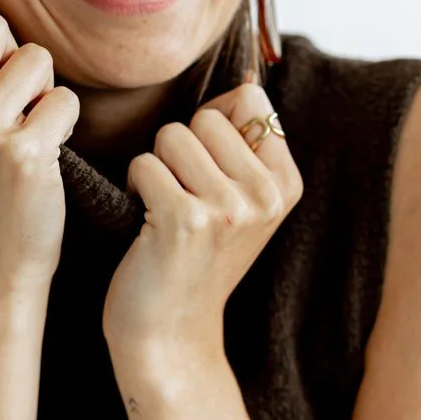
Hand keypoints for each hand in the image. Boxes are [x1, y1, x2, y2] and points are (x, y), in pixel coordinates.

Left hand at [102, 78, 302, 358]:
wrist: (171, 336)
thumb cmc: (195, 262)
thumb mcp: (242, 207)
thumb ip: (246, 149)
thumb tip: (244, 83)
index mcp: (286, 186)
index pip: (251, 103)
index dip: (214, 121)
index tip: (205, 165)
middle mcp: (265, 196)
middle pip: (206, 118)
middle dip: (181, 149)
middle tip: (182, 196)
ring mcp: (229, 209)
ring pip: (172, 136)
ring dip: (156, 167)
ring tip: (165, 209)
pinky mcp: (185, 221)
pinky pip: (145, 164)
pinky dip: (135, 188)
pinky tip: (147, 224)